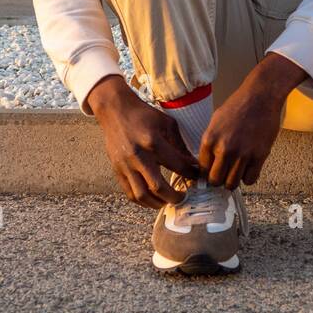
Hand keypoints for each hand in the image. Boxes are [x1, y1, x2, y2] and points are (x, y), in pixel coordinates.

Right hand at [86, 76, 200, 208]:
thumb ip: (180, 145)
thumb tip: (193, 164)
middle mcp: (138, 156)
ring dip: (157, 203)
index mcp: (153, 141)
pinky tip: (152, 199)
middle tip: (183, 197)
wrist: (115, 110)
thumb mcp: (167, 124)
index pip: (177, 165)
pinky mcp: (117, 170)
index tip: (197, 178)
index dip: (190, 174)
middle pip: (157, 187)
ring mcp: (125, 165)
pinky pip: (129, 193)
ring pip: (141, 194)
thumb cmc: (143, 115)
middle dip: (174, 197)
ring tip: (167, 201)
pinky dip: (142, 200)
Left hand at [198, 54, 308, 189]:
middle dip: (219, 180)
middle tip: (224, 174)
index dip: (207, 172)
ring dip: (234, 180)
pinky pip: (250, 179)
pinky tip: (249, 168)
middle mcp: (224, 149)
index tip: (212, 172)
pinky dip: (249, 177)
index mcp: (210, 139)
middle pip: (216, 181)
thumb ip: (211, 142)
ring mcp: (242, 154)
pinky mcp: (259, 156)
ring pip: (232, 184)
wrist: (260, 96)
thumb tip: (207, 162)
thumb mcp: (215, 121)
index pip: (202, 169)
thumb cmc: (239, 106)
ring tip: (237, 171)